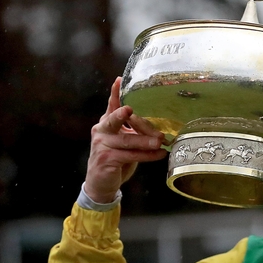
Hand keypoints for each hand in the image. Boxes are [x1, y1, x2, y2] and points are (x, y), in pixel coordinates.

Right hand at [84, 77, 166, 202]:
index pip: (112, 105)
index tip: (120, 80)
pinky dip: (148, 155)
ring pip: (127, 140)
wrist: (101, 183)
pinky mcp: (107, 159)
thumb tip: (160, 126)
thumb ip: (134, 131)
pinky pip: (131, 155)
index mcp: (107, 123)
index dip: (116, 93)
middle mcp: (101, 130)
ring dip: (146, 141)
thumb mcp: (125, 141)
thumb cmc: (116, 158)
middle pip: (113, 119)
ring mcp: (102, 145)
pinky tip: (160, 154)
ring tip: (161, 140)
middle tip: (130, 110)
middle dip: (122, 114)